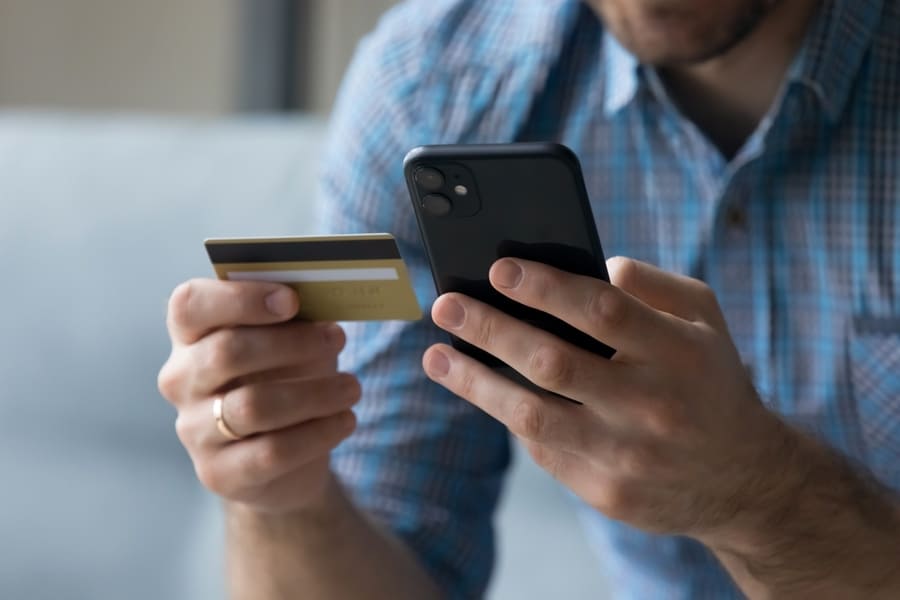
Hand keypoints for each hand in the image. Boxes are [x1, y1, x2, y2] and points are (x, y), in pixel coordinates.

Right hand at [158, 279, 359, 514]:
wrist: (284, 460)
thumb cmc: (286, 379)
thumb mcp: (291, 342)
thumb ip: (295, 320)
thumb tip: (324, 305)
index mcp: (190, 334)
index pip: (190, 304)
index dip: (239, 298)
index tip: (291, 300)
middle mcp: (181, 380)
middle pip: (226, 352)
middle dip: (290, 343)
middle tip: (337, 338)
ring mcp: (193, 429)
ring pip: (252, 406)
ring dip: (314, 393)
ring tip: (351, 387)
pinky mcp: (217, 472)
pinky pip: (271, 451)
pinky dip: (318, 433)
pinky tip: (345, 420)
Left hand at [423, 257, 793, 539]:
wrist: (744, 479)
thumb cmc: (710, 380)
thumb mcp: (705, 320)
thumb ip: (654, 285)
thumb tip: (594, 265)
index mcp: (678, 352)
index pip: (601, 311)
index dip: (545, 287)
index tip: (497, 268)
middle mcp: (651, 405)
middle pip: (554, 362)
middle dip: (490, 329)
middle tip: (446, 305)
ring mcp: (627, 455)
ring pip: (532, 415)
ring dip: (475, 382)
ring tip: (436, 356)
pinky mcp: (606, 492)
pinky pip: (543, 449)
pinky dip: (507, 415)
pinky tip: (481, 389)